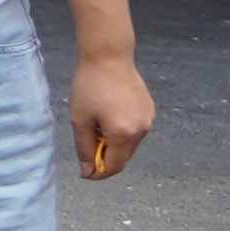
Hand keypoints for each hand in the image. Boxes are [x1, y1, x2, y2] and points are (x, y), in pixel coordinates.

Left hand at [77, 55, 154, 180]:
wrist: (108, 57)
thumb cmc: (89, 87)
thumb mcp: (80, 120)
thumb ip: (84, 148)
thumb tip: (88, 171)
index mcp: (124, 134)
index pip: (115, 166)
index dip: (99, 173)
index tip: (85, 172)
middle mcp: (142, 130)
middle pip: (124, 156)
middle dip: (105, 157)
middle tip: (86, 143)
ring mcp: (149, 119)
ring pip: (130, 144)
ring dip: (113, 143)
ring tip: (95, 124)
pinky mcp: (150, 110)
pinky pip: (135, 130)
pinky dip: (121, 131)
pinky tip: (107, 115)